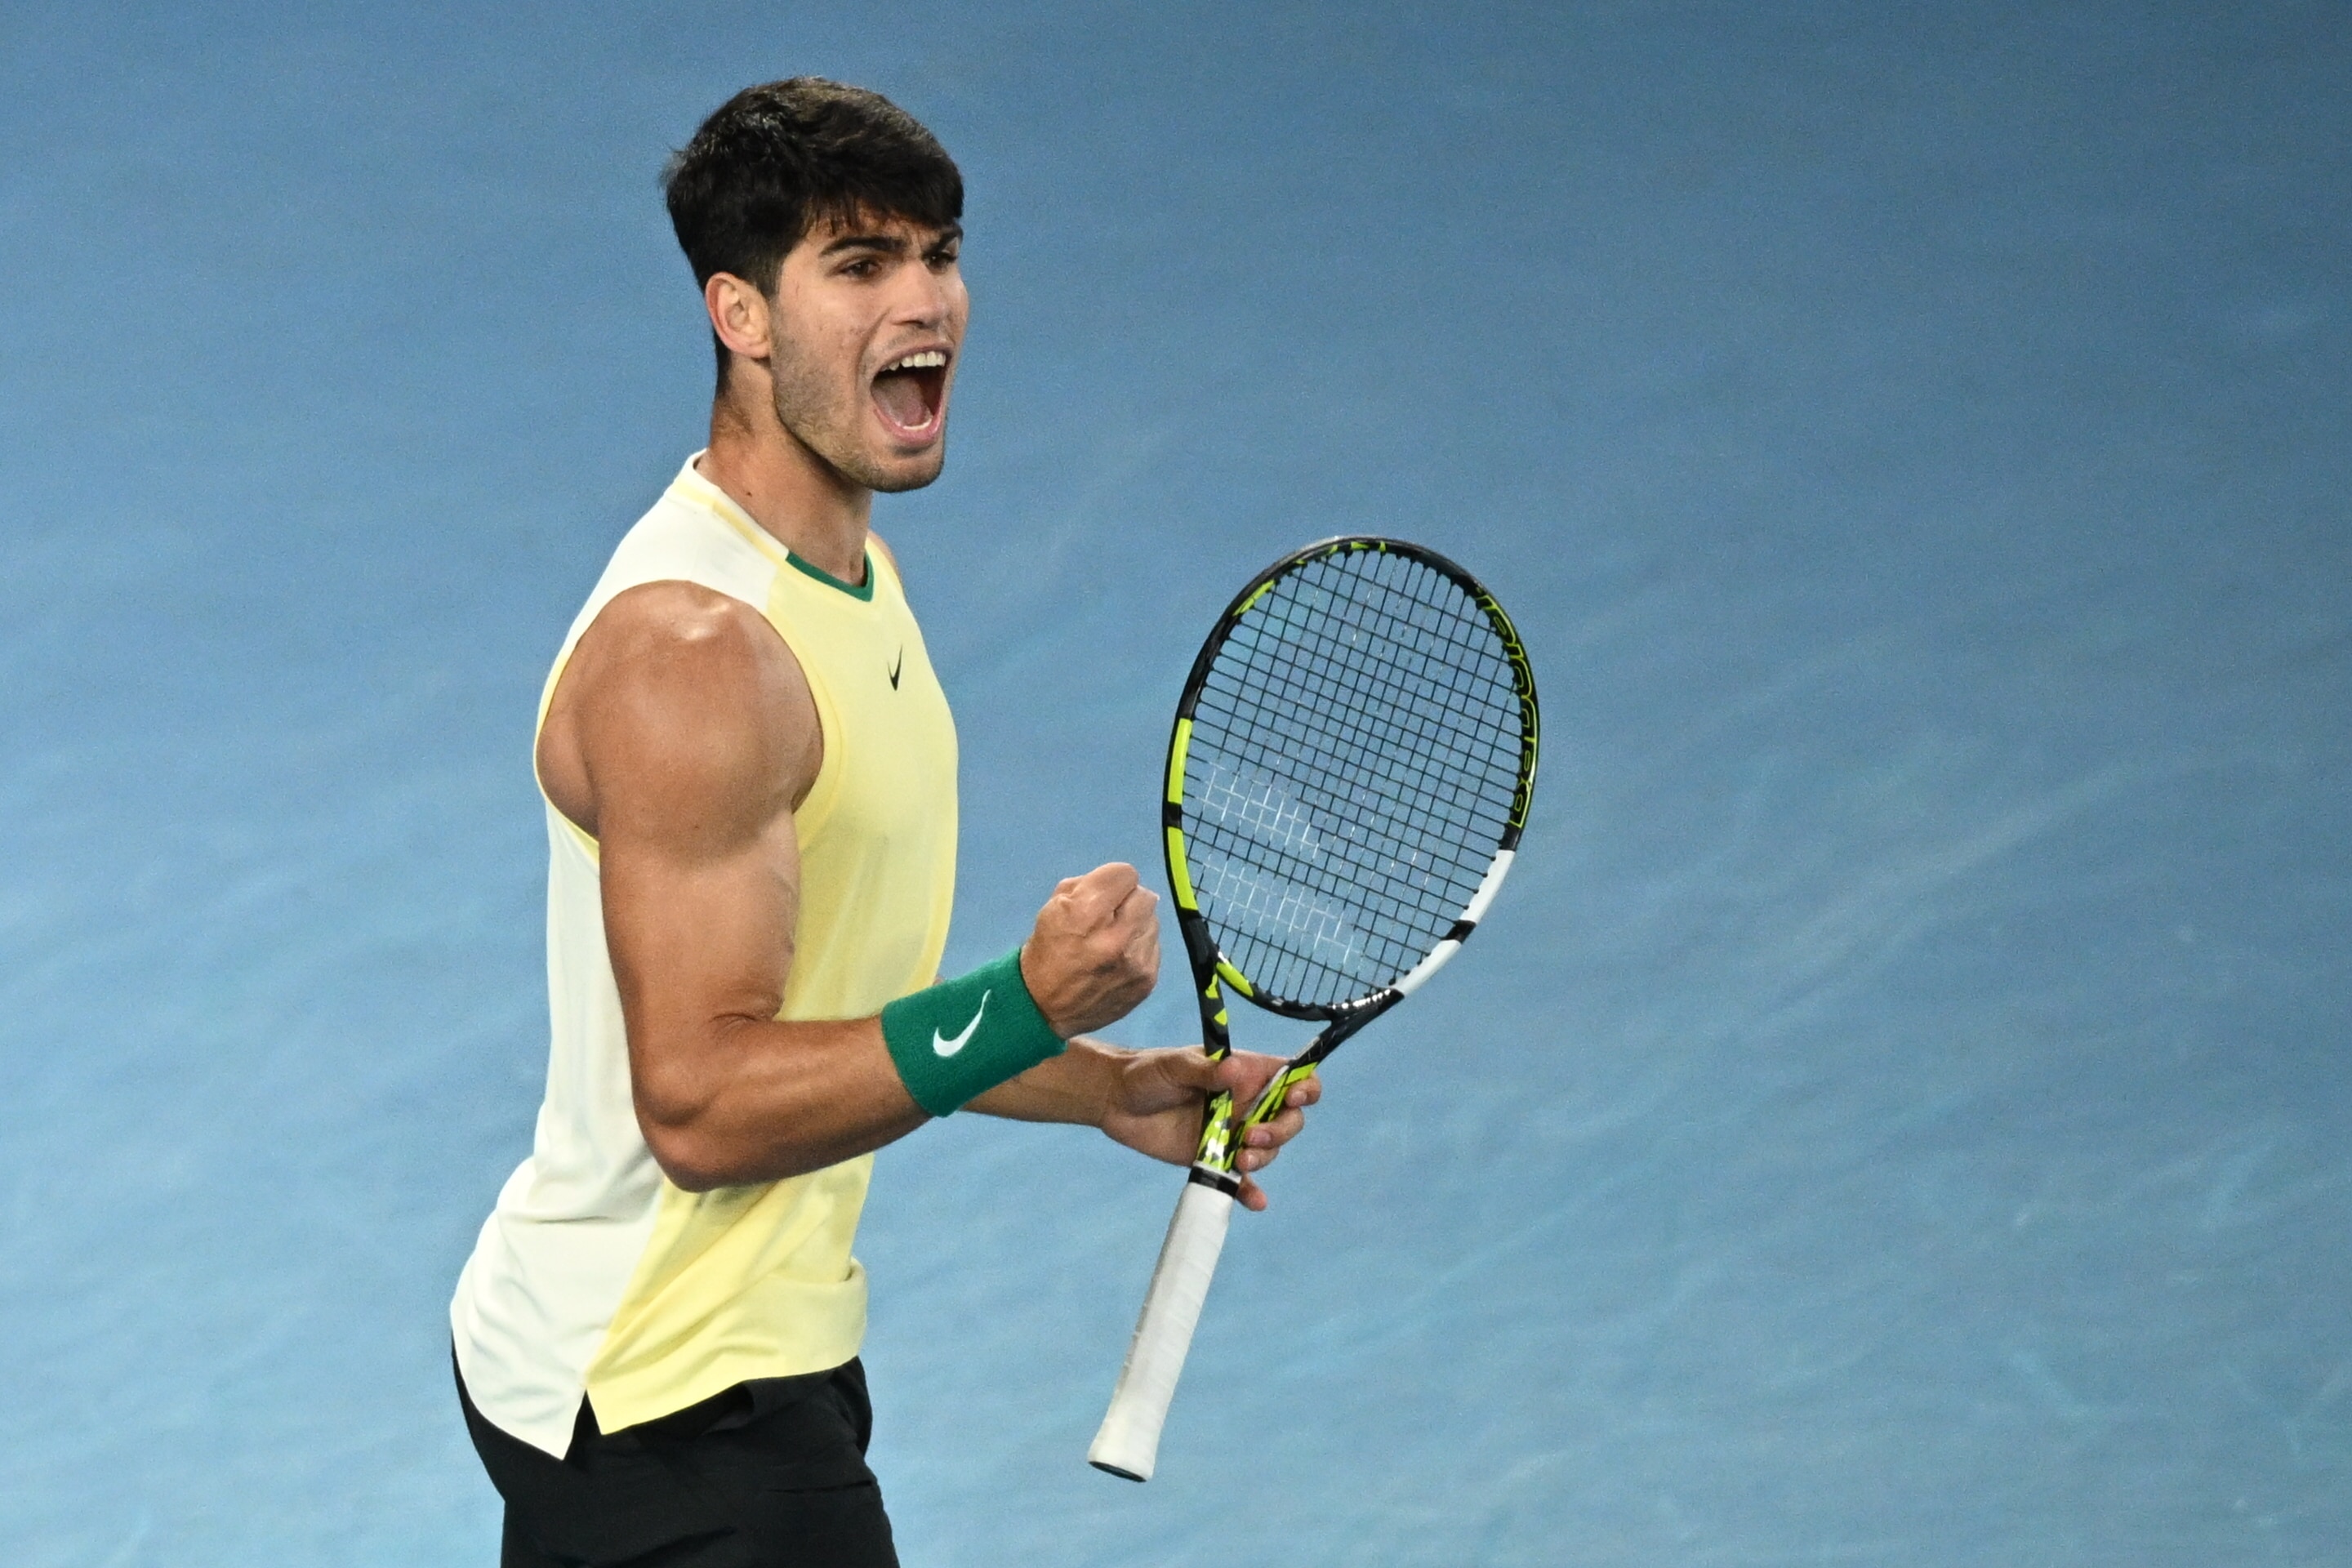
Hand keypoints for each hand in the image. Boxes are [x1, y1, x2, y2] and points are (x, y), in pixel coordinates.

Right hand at [1020, 864, 1158, 1036]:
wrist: (1045, 1007)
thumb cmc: (1048, 950)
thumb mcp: (1054, 907)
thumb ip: (1089, 885)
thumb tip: (1121, 885)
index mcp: (1086, 913)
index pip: (1126, 874)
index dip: (1112, 880)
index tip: (1103, 894)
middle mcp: (1116, 937)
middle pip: (1145, 895)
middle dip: (1127, 901)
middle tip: (1110, 916)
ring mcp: (1135, 962)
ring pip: (1153, 921)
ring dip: (1136, 925)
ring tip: (1114, 940)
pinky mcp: (1147, 981)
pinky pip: (1154, 946)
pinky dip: (1139, 947)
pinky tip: (1120, 959)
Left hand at [1100, 1047, 1322, 1211]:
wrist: (1116, 1102)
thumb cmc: (1148, 1073)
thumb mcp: (1175, 1065)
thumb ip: (1206, 1070)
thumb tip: (1236, 1071)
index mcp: (1246, 1074)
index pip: (1292, 1077)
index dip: (1305, 1086)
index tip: (1295, 1097)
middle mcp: (1247, 1104)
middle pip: (1288, 1119)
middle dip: (1281, 1130)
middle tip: (1251, 1137)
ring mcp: (1233, 1134)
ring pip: (1268, 1150)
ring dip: (1264, 1157)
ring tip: (1237, 1160)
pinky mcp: (1215, 1160)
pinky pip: (1240, 1180)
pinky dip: (1250, 1192)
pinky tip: (1255, 1202)